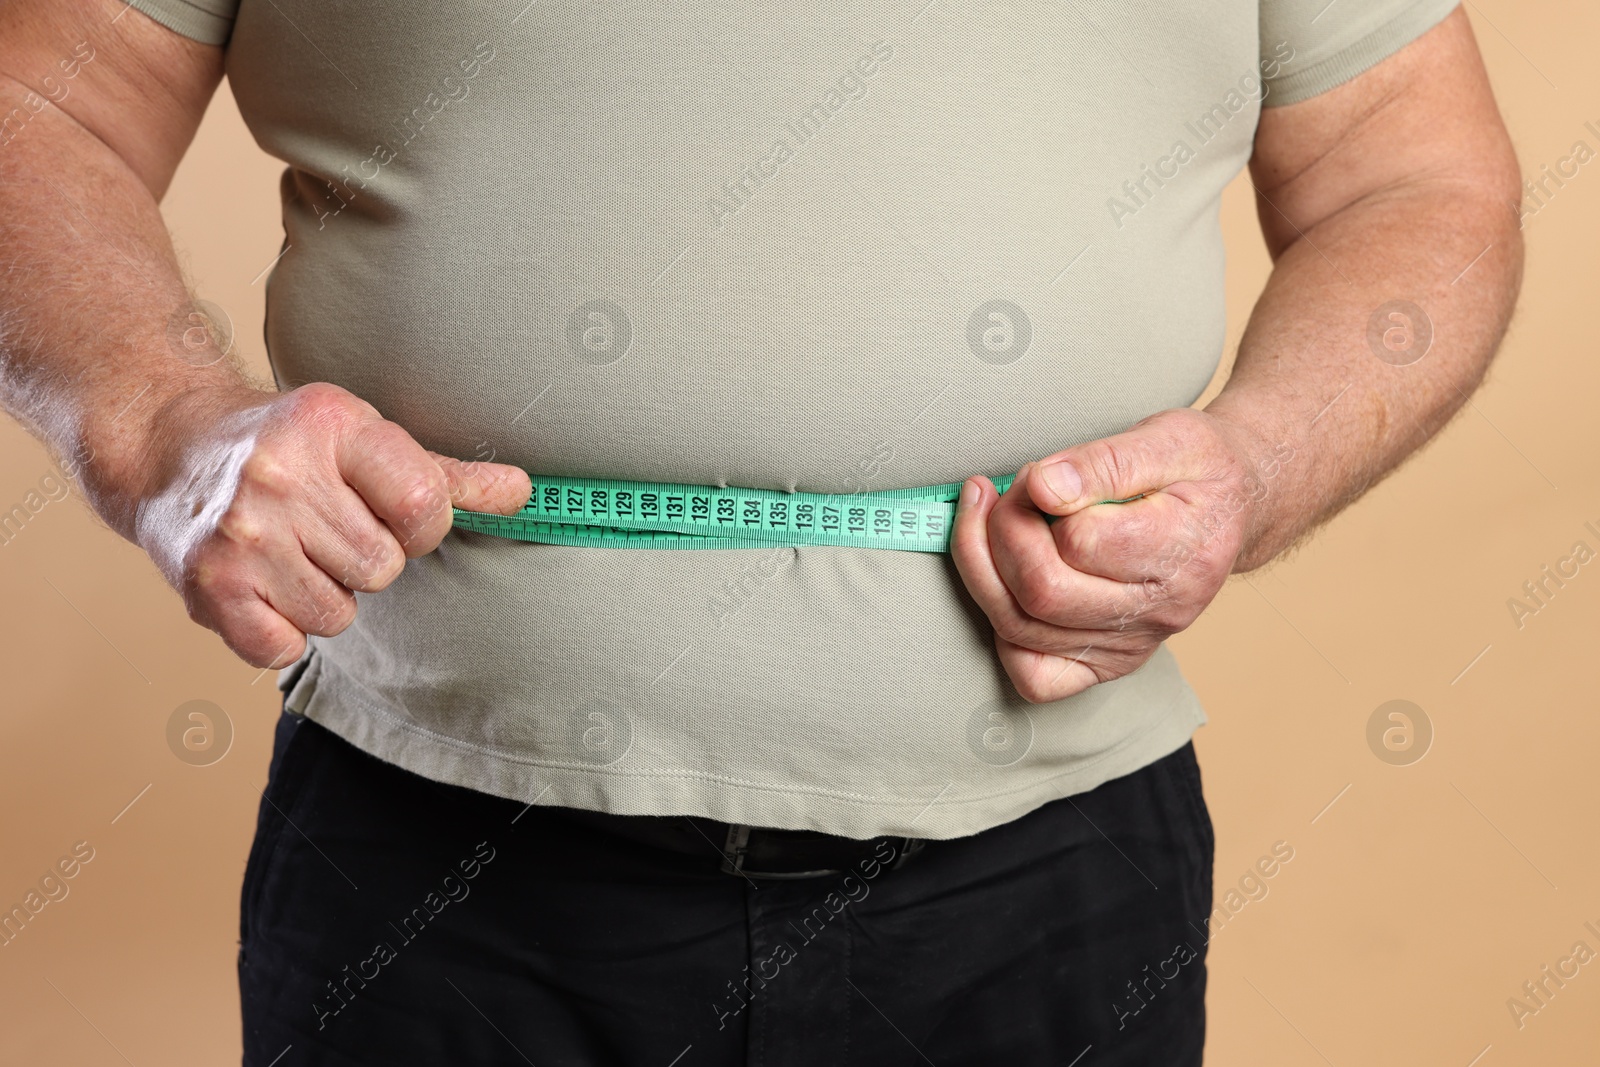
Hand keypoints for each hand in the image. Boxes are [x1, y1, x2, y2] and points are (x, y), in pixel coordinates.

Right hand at [131, 382, 531, 667]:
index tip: (393, 512)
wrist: (168, 448)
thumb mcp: (365, 437)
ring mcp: (240, 535)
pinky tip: (262, 582)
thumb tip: (527, 492)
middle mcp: (280, 477)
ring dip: (325, 594)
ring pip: (339, 612)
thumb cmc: (289, 444)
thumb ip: (447, 474)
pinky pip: (286, 647)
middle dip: (366, 558)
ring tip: (291, 550)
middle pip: (383, 566)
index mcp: (330, 427)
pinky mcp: (209, 589)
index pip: (423, 503)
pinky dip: (281, 628)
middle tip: (326, 527)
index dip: (422, 524)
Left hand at [951, 408, 1286, 702]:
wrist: (1232, 508)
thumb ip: (1104, 462)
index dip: (1035, 498)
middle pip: (1043, 592)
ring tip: (984, 520)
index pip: (1080, 541)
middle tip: (1000, 494)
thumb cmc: (1198, 469)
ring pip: (1023, 628)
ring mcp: (1133, 644)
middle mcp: (1159, 611)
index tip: (1033, 474)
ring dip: (981, 568)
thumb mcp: (1169, 438)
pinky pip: (1035, 675)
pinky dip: (1003, 629)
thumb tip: (1044, 488)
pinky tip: (1002, 583)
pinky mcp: (1109, 661)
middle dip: (999, 533)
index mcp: (1182, 552)